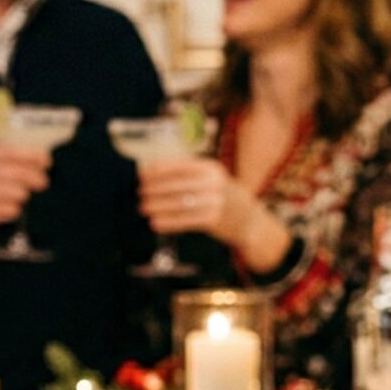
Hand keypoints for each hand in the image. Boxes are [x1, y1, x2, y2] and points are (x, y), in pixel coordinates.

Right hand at [0, 141, 51, 241]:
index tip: (47, 162)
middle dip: (36, 178)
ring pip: (18, 193)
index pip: (12, 153)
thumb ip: (0, 154)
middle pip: (19, 174)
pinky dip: (13, 209)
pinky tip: (7, 207)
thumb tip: (34, 156)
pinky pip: (11, 210)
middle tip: (42, 182)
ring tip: (18, 195)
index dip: (33, 158)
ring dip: (22, 195)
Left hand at [136, 157, 261, 244]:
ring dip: (158, 206)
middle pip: (177, 185)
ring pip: (178, 203)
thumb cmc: (223, 197)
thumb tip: (154, 173)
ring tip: (144, 207)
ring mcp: (215, 201)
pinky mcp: (213, 220)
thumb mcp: (212, 179)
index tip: (143, 174)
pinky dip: (168, 222)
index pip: (180, 166)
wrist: (249, 219)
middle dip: (155, 189)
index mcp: (211, 168)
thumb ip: (189, 175)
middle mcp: (214, 183)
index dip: (159, 170)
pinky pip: (184, 221)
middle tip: (141, 193)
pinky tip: (156, 223)